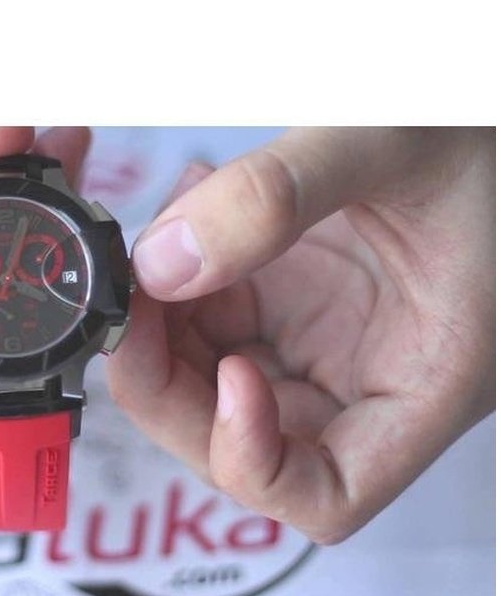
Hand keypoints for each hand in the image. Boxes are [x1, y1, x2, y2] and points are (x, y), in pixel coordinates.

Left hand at [107, 128, 494, 542]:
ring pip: (210, 384)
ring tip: (149, 245)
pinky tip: (183, 210)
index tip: (229, 375)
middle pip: (243, 445)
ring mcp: (325, 343)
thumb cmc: (488, 136)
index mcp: (426, 382)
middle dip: (171, 386)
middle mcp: (368, 381)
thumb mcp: (396, 143)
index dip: (257, 460)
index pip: (329, 495)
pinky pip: (212, 322)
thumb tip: (162, 263)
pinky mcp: (294, 302)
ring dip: (161, 331)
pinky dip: (177, 283)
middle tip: (130, 306)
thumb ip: (277, 196)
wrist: (487, 100)